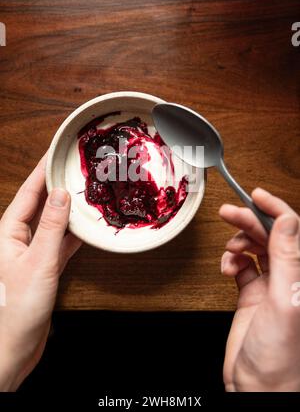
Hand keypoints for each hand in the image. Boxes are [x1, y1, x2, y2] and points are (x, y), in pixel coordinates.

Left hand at [0, 154, 81, 390]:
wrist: (14, 346)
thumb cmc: (17, 309)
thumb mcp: (38, 262)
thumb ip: (51, 228)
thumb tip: (61, 194)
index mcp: (9, 232)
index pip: (29, 192)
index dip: (43, 169)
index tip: (57, 151)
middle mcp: (19, 238)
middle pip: (41, 203)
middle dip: (57, 184)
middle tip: (76, 167)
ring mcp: (32, 252)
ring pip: (52, 222)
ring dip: (67, 208)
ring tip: (84, 192)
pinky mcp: (43, 266)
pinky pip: (60, 242)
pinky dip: (73, 233)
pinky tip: (85, 227)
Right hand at [219, 188, 299, 390]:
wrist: (257, 389)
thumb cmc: (280, 357)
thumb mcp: (285, 301)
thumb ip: (287, 259)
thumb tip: (287, 221)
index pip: (292, 232)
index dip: (276, 210)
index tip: (257, 195)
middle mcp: (290, 278)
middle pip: (270, 237)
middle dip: (249, 222)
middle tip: (229, 212)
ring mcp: (271, 286)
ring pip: (255, 249)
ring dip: (239, 243)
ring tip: (230, 249)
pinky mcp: (252, 295)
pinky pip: (242, 266)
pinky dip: (232, 261)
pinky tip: (228, 267)